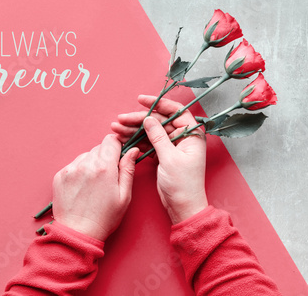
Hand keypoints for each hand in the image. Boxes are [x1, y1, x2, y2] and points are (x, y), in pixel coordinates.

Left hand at [52, 135, 138, 241]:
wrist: (77, 233)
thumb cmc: (104, 218)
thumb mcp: (124, 196)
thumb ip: (128, 169)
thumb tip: (133, 151)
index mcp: (105, 167)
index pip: (111, 140)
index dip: (117, 147)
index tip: (118, 156)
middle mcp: (86, 164)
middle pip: (98, 148)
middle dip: (105, 157)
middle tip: (107, 177)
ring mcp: (70, 169)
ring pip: (85, 155)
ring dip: (91, 164)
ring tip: (93, 184)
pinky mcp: (60, 176)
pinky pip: (73, 165)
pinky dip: (79, 171)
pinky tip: (82, 187)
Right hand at [112, 95, 207, 223]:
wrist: (183, 207)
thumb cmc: (183, 184)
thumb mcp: (169, 158)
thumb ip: (158, 136)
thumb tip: (149, 118)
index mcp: (191, 134)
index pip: (175, 111)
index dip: (158, 103)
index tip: (141, 100)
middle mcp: (183, 137)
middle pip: (159, 121)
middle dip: (139, 119)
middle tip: (121, 119)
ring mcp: (172, 146)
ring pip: (151, 132)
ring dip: (134, 130)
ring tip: (116, 128)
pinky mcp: (163, 155)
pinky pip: (148, 143)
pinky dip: (136, 141)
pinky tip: (122, 138)